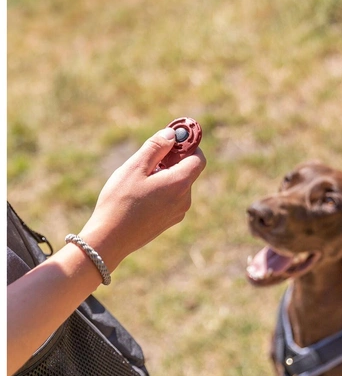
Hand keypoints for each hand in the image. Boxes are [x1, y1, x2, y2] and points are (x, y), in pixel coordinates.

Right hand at [78, 127, 205, 270]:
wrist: (109, 240)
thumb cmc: (120, 202)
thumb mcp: (135, 167)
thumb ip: (156, 147)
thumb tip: (172, 134)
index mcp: (180, 184)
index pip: (198, 158)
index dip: (189, 145)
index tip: (174, 137)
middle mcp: (184, 199)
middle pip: (187, 170)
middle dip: (172, 159)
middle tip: (149, 158)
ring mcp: (178, 212)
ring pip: (178, 184)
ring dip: (165, 175)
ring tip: (139, 180)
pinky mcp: (169, 221)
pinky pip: (172, 198)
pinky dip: (162, 189)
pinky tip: (140, 194)